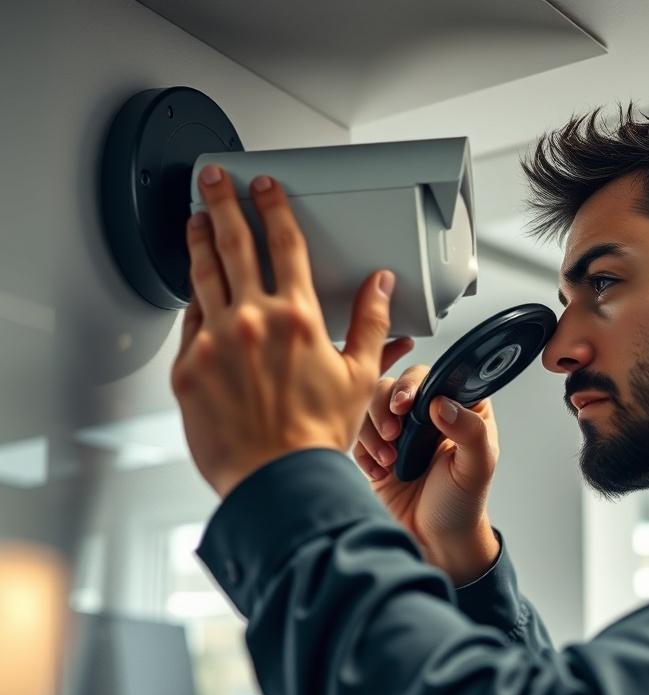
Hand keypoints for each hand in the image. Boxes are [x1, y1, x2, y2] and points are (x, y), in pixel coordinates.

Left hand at [171, 165, 412, 498]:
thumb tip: (381, 285)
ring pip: (201, 275)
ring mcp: (214, 342)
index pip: (283, 243)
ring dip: (197, 240)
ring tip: (194, 220)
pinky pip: (189, 323)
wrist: (279, 480)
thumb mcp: (359, 375)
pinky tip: (196, 292)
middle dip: (222, 203)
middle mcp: (252, 321)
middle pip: (233, 243)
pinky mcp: (188, 368)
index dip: (272, 206)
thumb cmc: (318, 436)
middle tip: (213, 180)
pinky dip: (194, 302)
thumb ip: (371, 322)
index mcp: (297, 318)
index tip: (264, 187)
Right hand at [354, 366, 499, 584]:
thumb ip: (469, 432)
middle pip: (396, 384)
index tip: (406, 404)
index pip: (435, 376)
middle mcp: (428, 412)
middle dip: (386, 406)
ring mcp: (400, 428)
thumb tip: (442, 404)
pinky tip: (379, 470)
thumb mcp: (476, 467)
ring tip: (388, 459)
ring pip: (372, 404)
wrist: (435, 539)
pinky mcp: (377, 447)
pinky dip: (363, 449)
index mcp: (460, 407)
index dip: (416, 384)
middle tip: (392, 435)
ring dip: (373, 429)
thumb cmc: (462, 503)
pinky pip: (358, 432)